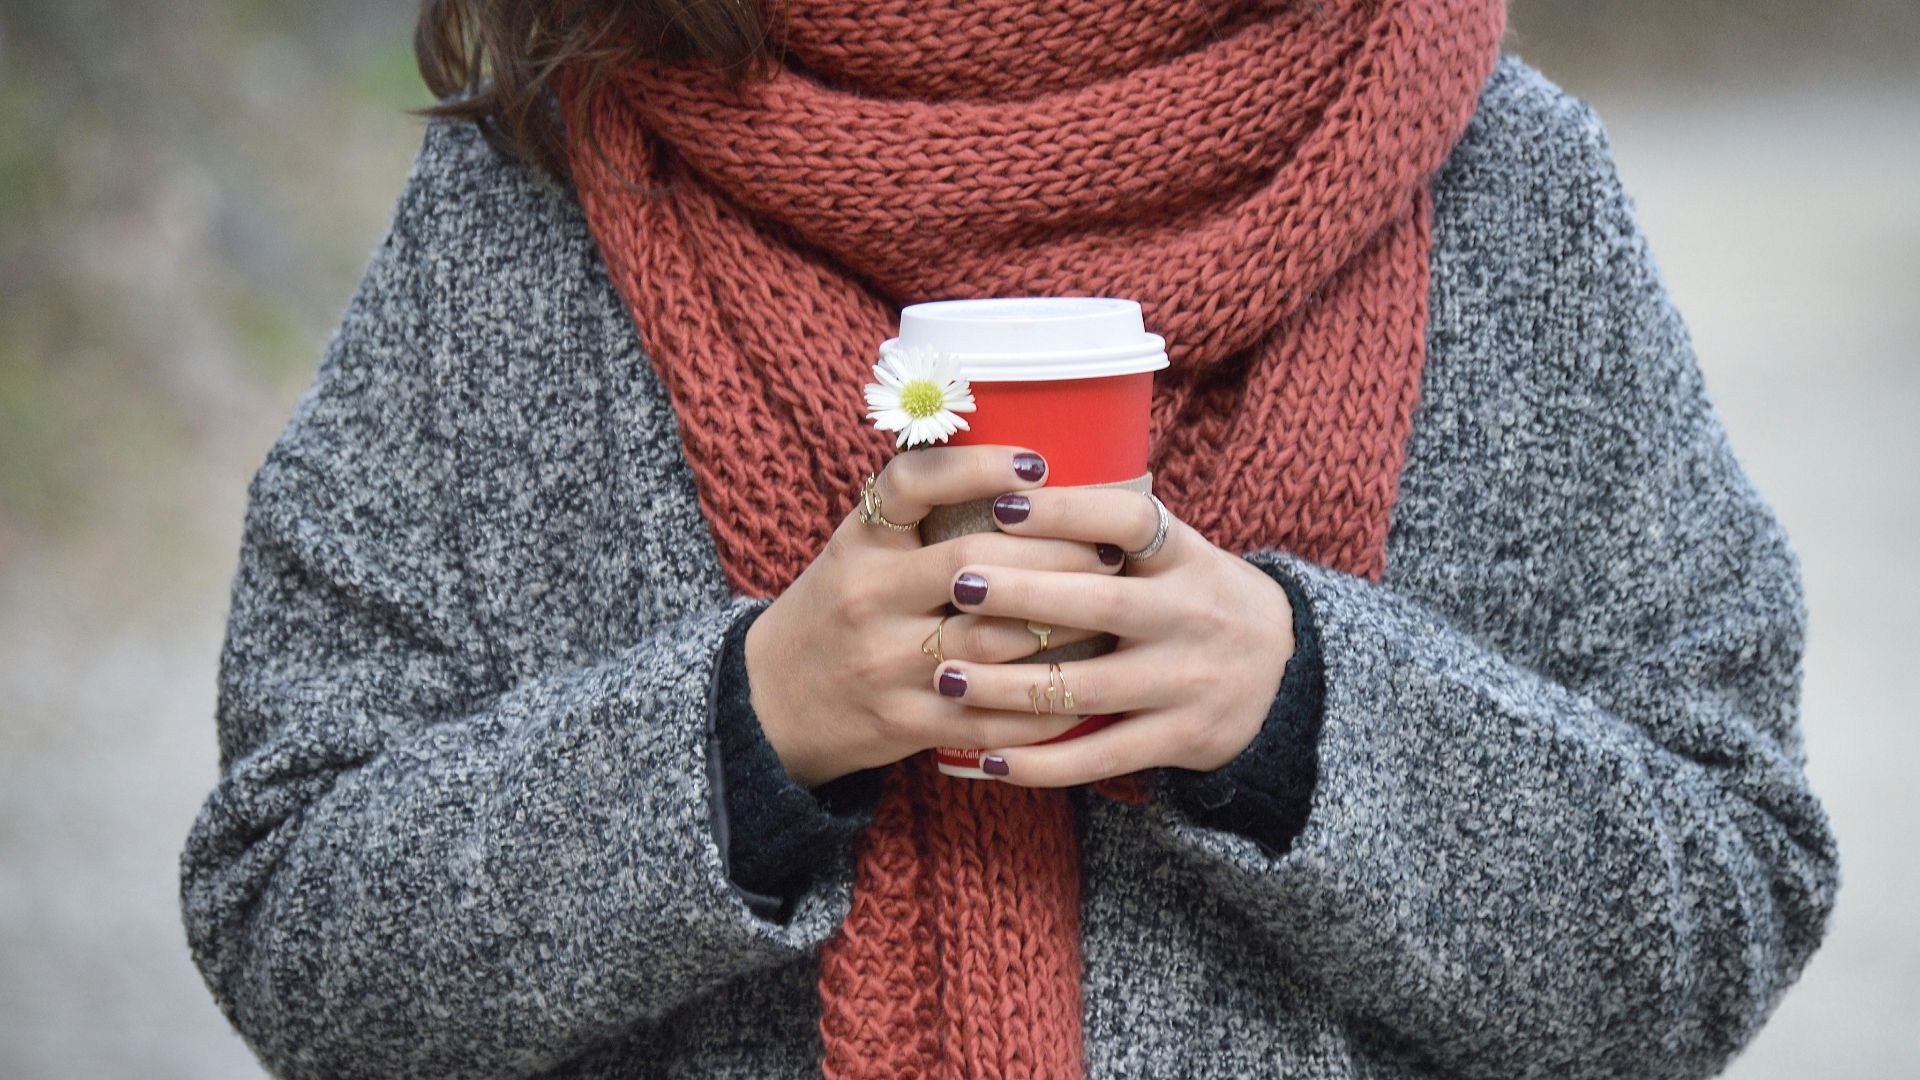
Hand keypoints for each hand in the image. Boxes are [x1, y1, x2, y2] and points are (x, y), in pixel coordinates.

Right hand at [744, 445, 1125, 788]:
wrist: (769, 702)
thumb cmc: (836, 610)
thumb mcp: (857, 549)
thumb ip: (919, 515)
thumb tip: (1024, 471)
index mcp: (859, 543)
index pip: (911, 485)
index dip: (977, 467)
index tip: (1037, 463)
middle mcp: (868, 598)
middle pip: (974, 566)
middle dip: (1055, 555)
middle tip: (1110, 548)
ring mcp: (885, 664)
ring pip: (993, 641)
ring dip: (1063, 625)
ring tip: (1111, 608)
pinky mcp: (904, 723)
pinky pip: (990, 715)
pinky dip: (1043, 703)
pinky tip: (1084, 686)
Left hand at [932, 486, 1294, 787]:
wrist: (1284, 677)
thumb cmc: (1197, 599)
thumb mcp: (1179, 553)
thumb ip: (1114, 532)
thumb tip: (1008, 485)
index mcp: (1187, 557)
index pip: (1131, 520)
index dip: (1068, 510)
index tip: (1003, 502)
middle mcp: (1191, 615)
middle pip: (1100, 604)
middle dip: (1022, 595)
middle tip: (955, 582)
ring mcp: (1187, 682)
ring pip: (1086, 688)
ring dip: (1008, 686)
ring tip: (946, 677)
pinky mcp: (1179, 740)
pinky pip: (1099, 755)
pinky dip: (1040, 763)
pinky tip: (987, 758)